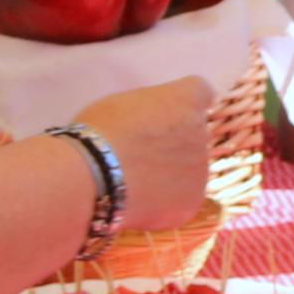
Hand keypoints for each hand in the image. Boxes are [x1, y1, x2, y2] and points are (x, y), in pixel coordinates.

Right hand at [73, 76, 217, 229]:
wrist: (92, 178)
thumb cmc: (97, 135)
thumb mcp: (122, 105)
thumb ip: (149, 111)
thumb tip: (153, 125)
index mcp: (184, 99)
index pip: (200, 91)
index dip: (185, 104)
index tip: (171, 114)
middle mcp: (201, 131)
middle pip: (193, 135)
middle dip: (173, 143)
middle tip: (140, 155)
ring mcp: (200, 169)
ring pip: (188, 170)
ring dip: (170, 174)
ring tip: (134, 182)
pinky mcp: (192, 201)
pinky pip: (181, 199)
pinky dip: (165, 202)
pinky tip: (139, 202)